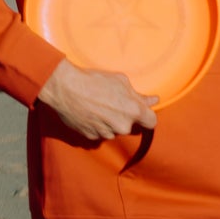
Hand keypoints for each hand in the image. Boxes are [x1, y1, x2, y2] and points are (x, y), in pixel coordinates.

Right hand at [38, 56, 158, 143]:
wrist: (65, 88)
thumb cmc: (94, 81)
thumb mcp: (120, 81)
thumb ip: (139, 95)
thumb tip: (154, 100)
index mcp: (132, 112)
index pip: (151, 122)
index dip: (147, 115)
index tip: (141, 111)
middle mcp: (122, 126)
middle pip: (130, 125)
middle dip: (125, 116)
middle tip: (112, 102)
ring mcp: (106, 134)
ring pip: (114, 130)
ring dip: (110, 121)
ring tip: (98, 105)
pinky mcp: (92, 137)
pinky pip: (100, 132)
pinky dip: (98, 125)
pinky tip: (90, 112)